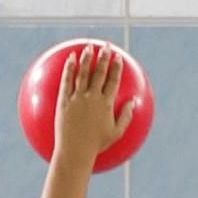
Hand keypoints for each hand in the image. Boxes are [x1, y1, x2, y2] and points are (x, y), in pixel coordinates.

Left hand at [48, 42, 130, 171]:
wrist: (75, 151)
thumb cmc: (96, 144)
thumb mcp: (116, 132)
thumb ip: (126, 116)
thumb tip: (133, 102)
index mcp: (106, 104)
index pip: (113, 80)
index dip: (116, 67)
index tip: (118, 57)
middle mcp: (93, 97)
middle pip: (99, 73)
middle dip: (104, 57)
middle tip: (106, 46)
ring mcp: (78, 98)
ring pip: (83, 73)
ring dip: (87, 58)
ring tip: (88, 47)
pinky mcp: (64, 101)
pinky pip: (67, 81)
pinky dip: (69, 68)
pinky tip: (70, 58)